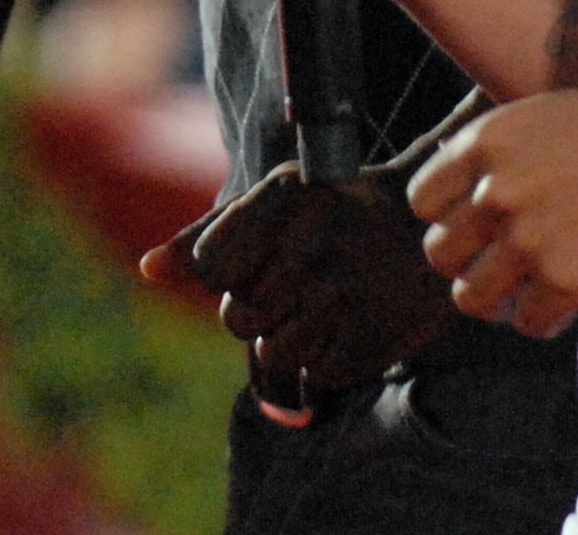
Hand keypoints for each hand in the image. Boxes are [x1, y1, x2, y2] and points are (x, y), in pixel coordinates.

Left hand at [140, 161, 463, 404]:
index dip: (224, 273)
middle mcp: (307, 251)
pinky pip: (313, 379)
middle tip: (298, 284)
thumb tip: (148, 268)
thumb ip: (209, 233)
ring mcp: (339, 300)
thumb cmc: (337, 209)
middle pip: (235, 319)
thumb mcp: (276, 198)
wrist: (429, 229)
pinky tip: (346, 327)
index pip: (208, 267)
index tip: (256, 261)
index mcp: (281, 203)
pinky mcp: (367, 344)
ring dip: (288, 341)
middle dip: (258, 310)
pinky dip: (323, 363)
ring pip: (269, 357)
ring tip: (322, 307)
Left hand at [405, 90, 577, 338]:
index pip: (423, 200)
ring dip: (497, 299)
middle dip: (468, 261)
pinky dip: (543, 318)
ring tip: (524, 289)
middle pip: (440, 254)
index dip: (448, 216)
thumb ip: (498, 152)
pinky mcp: (565, 282)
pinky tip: (563, 301)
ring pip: (472, 298)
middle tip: (499, 262)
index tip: (475, 224)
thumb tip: (465, 193)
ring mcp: (527, 241)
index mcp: (485, 142)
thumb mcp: (545, 116)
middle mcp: (495, 192)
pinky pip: (527, 323)